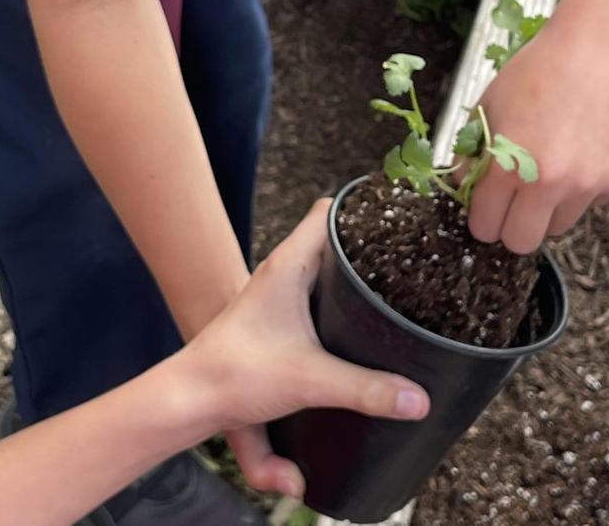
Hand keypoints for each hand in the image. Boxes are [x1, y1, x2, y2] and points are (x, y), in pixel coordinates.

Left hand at [176, 200, 429, 496]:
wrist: (189, 399)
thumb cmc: (234, 374)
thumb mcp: (311, 380)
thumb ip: (368, 390)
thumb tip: (420, 399)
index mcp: (289, 265)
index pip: (331, 212)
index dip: (366, 209)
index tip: (403, 219)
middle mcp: (283, 272)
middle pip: (334, 239)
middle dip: (370, 246)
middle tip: (411, 260)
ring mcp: (278, 295)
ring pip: (324, 269)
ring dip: (354, 276)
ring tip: (397, 289)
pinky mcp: (276, 320)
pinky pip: (316, 296)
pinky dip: (339, 300)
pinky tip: (361, 324)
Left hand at [469, 22, 608, 252]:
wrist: (597, 50)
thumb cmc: (537, 73)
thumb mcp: (488, 108)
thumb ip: (472, 155)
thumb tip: (465, 188)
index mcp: (510, 167)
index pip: (485, 226)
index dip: (482, 218)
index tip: (486, 208)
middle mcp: (552, 184)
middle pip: (522, 243)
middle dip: (512, 228)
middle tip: (514, 204)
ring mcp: (589, 185)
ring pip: (559, 227)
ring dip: (549, 209)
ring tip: (551, 168)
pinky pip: (590, 204)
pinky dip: (581, 189)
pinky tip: (581, 150)